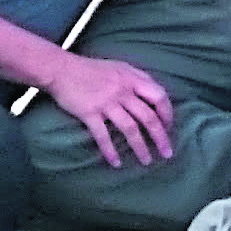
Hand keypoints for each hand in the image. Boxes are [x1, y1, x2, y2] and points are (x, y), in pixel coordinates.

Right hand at [40, 51, 178, 168]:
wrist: (61, 69)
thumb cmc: (91, 69)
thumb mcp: (119, 67)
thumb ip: (137, 78)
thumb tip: (154, 95)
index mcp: (132, 78)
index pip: (159, 96)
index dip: (167, 113)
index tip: (168, 127)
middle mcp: (123, 91)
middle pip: (148, 117)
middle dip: (160, 137)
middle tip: (167, 153)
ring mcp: (106, 102)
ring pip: (130, 129)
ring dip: (140, 147)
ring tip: (146, 161)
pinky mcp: (89, 113)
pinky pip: (103, 135)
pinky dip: (110, 151)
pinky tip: (116, 163)